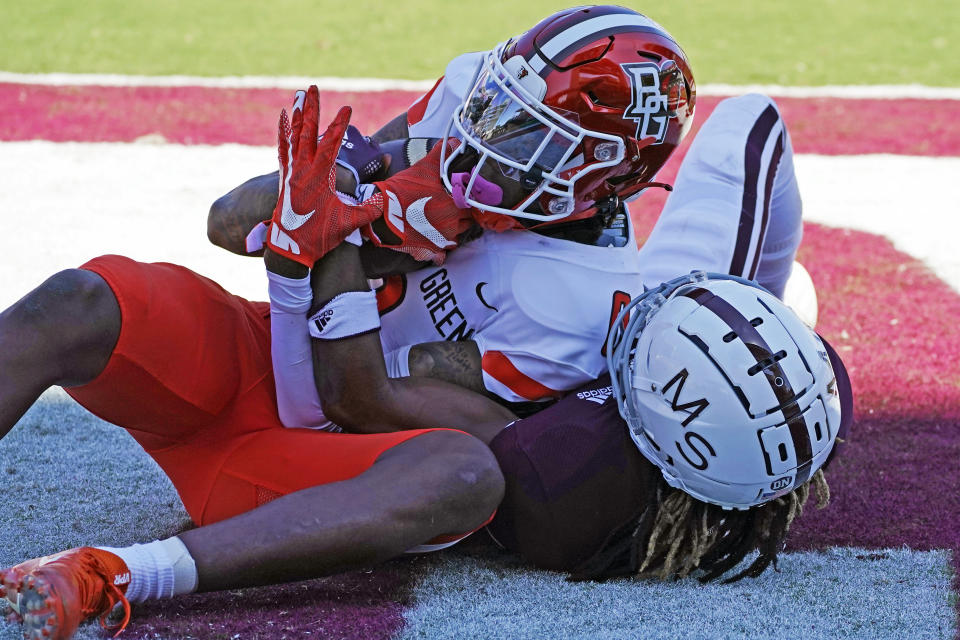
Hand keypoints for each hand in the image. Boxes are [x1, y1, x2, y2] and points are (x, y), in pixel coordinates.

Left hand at [266, 86, 381, 267]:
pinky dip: (283, 131)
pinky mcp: (285, 177)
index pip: (331, 145)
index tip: (347, 108)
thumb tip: (389, 198)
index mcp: (319, 178)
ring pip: (293, 136)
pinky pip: (283, 148)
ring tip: (298, 94)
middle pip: (307, 132)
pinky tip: (283, 117)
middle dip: (311, 109)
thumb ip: (369, 210)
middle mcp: (302, 170)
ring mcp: (291, 172)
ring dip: (296, 114)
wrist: (290, 251)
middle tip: (313, 88)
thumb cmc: (320, 237)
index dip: (340, 126)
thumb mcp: (349, 224)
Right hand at [361, 140, 476, 263]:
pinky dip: (439, 251)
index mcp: (456, 206)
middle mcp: (453, 225)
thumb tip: (456, 142)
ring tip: (439, 221)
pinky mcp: (428, 252)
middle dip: (461, 215)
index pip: (473, 206)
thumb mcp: (425, 168)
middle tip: (449, 207)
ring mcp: (441, 241)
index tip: (461, 197)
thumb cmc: (404, 190)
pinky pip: (440, 255)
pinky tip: (432, 241)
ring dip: (451, 231)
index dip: (468, 201)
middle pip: (466, 222)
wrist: (382, 213)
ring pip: (455, 237)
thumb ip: (443, 154)